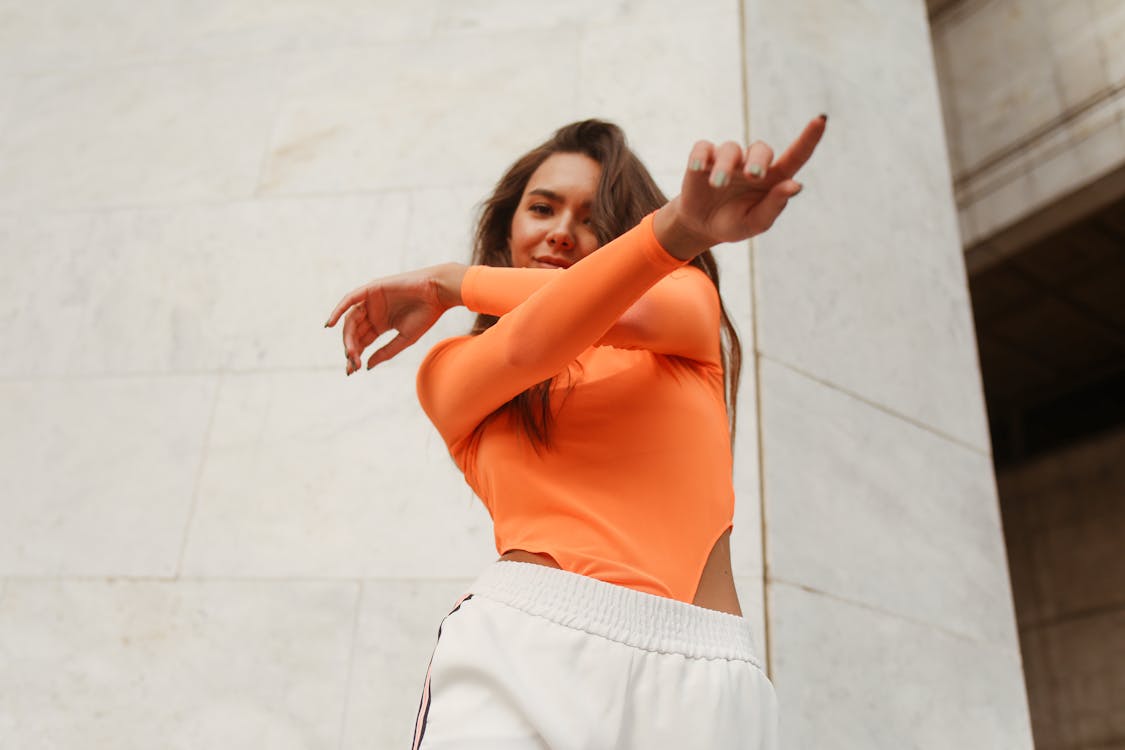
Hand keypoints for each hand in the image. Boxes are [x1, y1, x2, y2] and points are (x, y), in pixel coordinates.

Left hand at [324, 264, 463, 374]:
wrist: (437, 293)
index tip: (352, 371)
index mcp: (381, 324)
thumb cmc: (426, 315)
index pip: (363, 342)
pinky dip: (338, 310)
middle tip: (351, 364)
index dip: (356, 356)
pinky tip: (330, 323)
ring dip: (347, 337)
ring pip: (351, 320)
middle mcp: (373, 312)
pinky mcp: (371, 289)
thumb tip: (366, 366)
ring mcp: (370, 300)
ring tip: (349, 352)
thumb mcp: (404, 339)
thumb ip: (385, 352)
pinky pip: (349, 300)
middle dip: (351, 349)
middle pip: (354, 333)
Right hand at [659, 114, 826, 253]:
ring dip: (725, 166)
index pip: (796, 155)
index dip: (809, 138)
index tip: (821, 120)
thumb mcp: (755, 223)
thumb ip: (774, 206)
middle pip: (761, 149)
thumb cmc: (733, 223)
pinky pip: (704, 147)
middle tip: (754, 176)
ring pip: (731, 149)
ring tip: (717, 185)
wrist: (700, 226)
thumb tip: (795, 185)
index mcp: (773, 178)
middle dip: (758, 161)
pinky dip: (701, 156)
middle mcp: (752, 163)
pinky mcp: (704, 158)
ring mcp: (728, 159)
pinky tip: (698, 168)